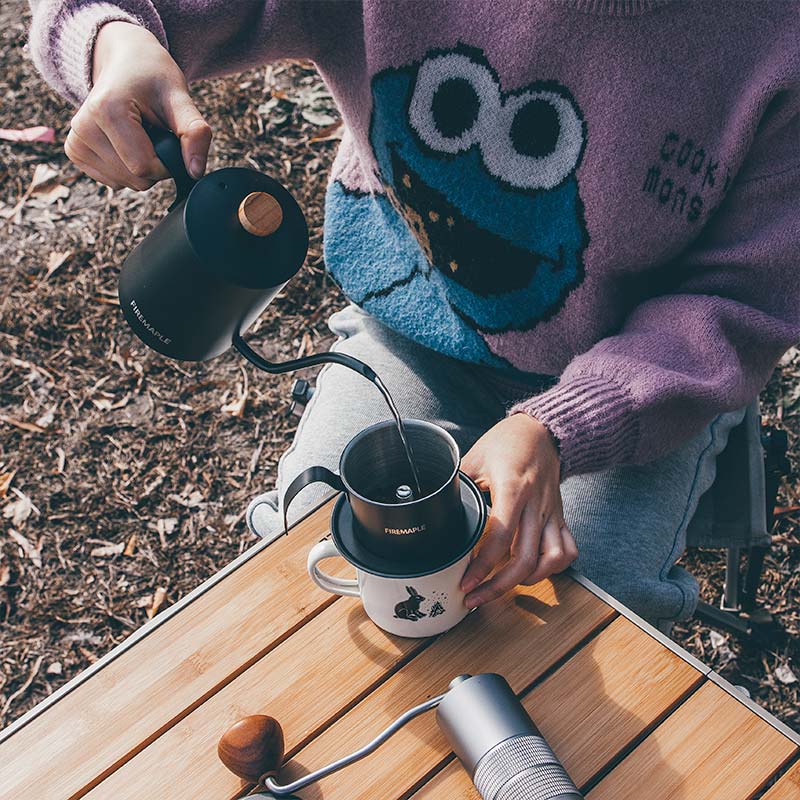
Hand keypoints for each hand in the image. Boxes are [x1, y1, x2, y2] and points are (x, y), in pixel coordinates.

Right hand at [65, 21, 211, 189]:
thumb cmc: (152, 77)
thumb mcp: (180, 98)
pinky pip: (114, 181)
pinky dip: (127, 168)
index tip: (169, 138)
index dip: (167, 162)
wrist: (125, 63)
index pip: (144, 168)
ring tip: (139, 133)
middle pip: (136, 179)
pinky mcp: (75, 152)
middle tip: (154, 132)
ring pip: (126, 183)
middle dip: (156, 165)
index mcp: (106, 110)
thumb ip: (195, 133)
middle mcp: (83, 128)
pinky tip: (125, 142)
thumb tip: (196, 172)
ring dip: (142, 166)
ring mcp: (75, 142)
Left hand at [460, 413, 577, 607]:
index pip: (500, 537)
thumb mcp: (475, 457)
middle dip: (498, 586)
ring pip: (551, 560)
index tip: (466, 582)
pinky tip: (534, 571)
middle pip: (524, 558)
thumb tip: (435, 504)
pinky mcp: (559, 516)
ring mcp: (550, 512)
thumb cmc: (508, 441)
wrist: (543, 430)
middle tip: (476, 597)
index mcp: (512, 488)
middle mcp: (535, 504)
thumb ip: (458, 484)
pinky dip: (554, 567)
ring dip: (529, 580)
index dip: (482, 566)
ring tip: (506, 585)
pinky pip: (567, 549)